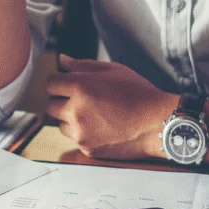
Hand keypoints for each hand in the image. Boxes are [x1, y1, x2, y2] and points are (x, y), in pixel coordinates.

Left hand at [45, 55, 174, 159]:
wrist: (158, 123)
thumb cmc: (138, 94)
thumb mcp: (113, 70)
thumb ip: (82, 65)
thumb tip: (62, 60)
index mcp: (80, 87)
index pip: (50, 84)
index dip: (59, 83)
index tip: (68, 85)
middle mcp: (76, 111)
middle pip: (51, 106)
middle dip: (62, 101)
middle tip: (82, 100)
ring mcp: (81, 132)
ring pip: (61, 124)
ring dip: (70, 119)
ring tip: (94, 114)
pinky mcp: (87, 148)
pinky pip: (75, 138)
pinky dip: (83, 133)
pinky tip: (102, 127)